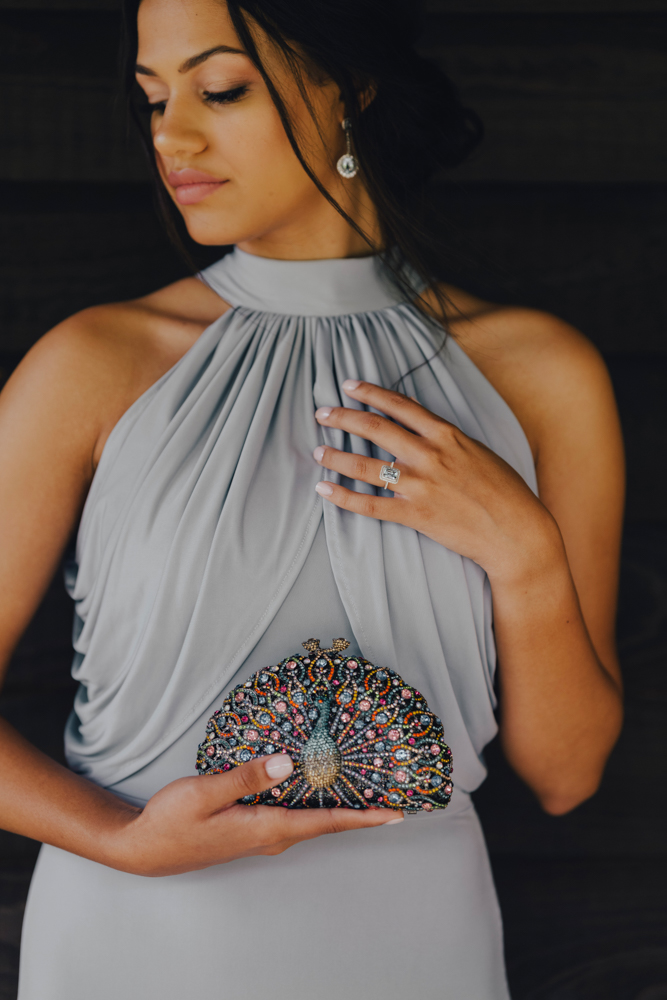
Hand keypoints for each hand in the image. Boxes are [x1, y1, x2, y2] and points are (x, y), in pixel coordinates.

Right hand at [107, 753, 402, 876]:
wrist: (146, 848)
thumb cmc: (172, 822)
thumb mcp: (205, 793)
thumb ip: (246, 777)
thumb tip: (287, 763)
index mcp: (266, 828)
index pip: (326, 822)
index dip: (363, 817)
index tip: (396, 814)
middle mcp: (271, 835)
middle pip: (327, 822)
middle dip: (362, 811)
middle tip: (395, 798)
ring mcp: (263, 834)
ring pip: (312, 818)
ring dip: (341, 808)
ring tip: (370, 792)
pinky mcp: (253, 828)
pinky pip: (296, 815)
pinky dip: (317, 804)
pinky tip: (320, 787)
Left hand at [314, 379, 559, 583]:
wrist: (516, 531)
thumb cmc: (503, 491)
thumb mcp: (477, 450)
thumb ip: (445, 434)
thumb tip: (417, 413)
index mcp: (447, 435)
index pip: (400, 405)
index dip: (370, 393)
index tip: (349, 385)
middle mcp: (430, 455)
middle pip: (375, 429)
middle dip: (344, 418)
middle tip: (321, 414)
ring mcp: (421, 486)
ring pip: (366, 466)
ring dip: (337, 456)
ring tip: (318, 451)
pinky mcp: (416, 515)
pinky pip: (370, 505)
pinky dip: (343, 497)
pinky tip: (324, 489)